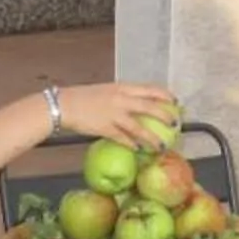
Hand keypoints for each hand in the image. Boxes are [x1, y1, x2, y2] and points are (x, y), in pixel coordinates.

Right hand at [55, 81, 180, 147]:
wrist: (64, 105)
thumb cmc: (84, 97)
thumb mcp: (106, 91)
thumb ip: (122, 96)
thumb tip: (136, 104)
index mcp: (122, 87)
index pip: (150, 89)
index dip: (165, 95)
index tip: (175, 101)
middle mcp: (121, 99)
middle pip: (149, 107)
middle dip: (165, 116)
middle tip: (175, 124)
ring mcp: (114, 114)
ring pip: (139, 127)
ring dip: (152, 138)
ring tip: (162, 145)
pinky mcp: (105, 128)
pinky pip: (123, 138)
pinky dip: (132, 144)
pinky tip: (139, 150)